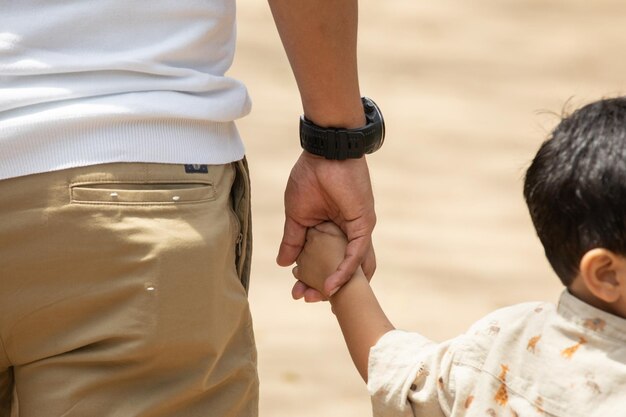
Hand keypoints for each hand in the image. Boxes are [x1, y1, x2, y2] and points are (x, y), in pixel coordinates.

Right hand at [277, 151, 375, 298]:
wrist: (324, 153)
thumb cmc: (310, 177)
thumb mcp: (297, 215)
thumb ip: (293, 240)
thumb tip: (283, 264)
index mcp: (331, 231)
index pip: (324, 262)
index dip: (312, 279)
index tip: (297, 292)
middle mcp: (347, 234)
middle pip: (341, 269)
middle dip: (324, 288)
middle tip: (305, 299)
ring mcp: (357, 231)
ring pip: (353, 268)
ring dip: (337, 286)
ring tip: (319, 299)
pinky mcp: (363, 225)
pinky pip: (356, 254)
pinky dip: (344, 272)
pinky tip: (330, 286)